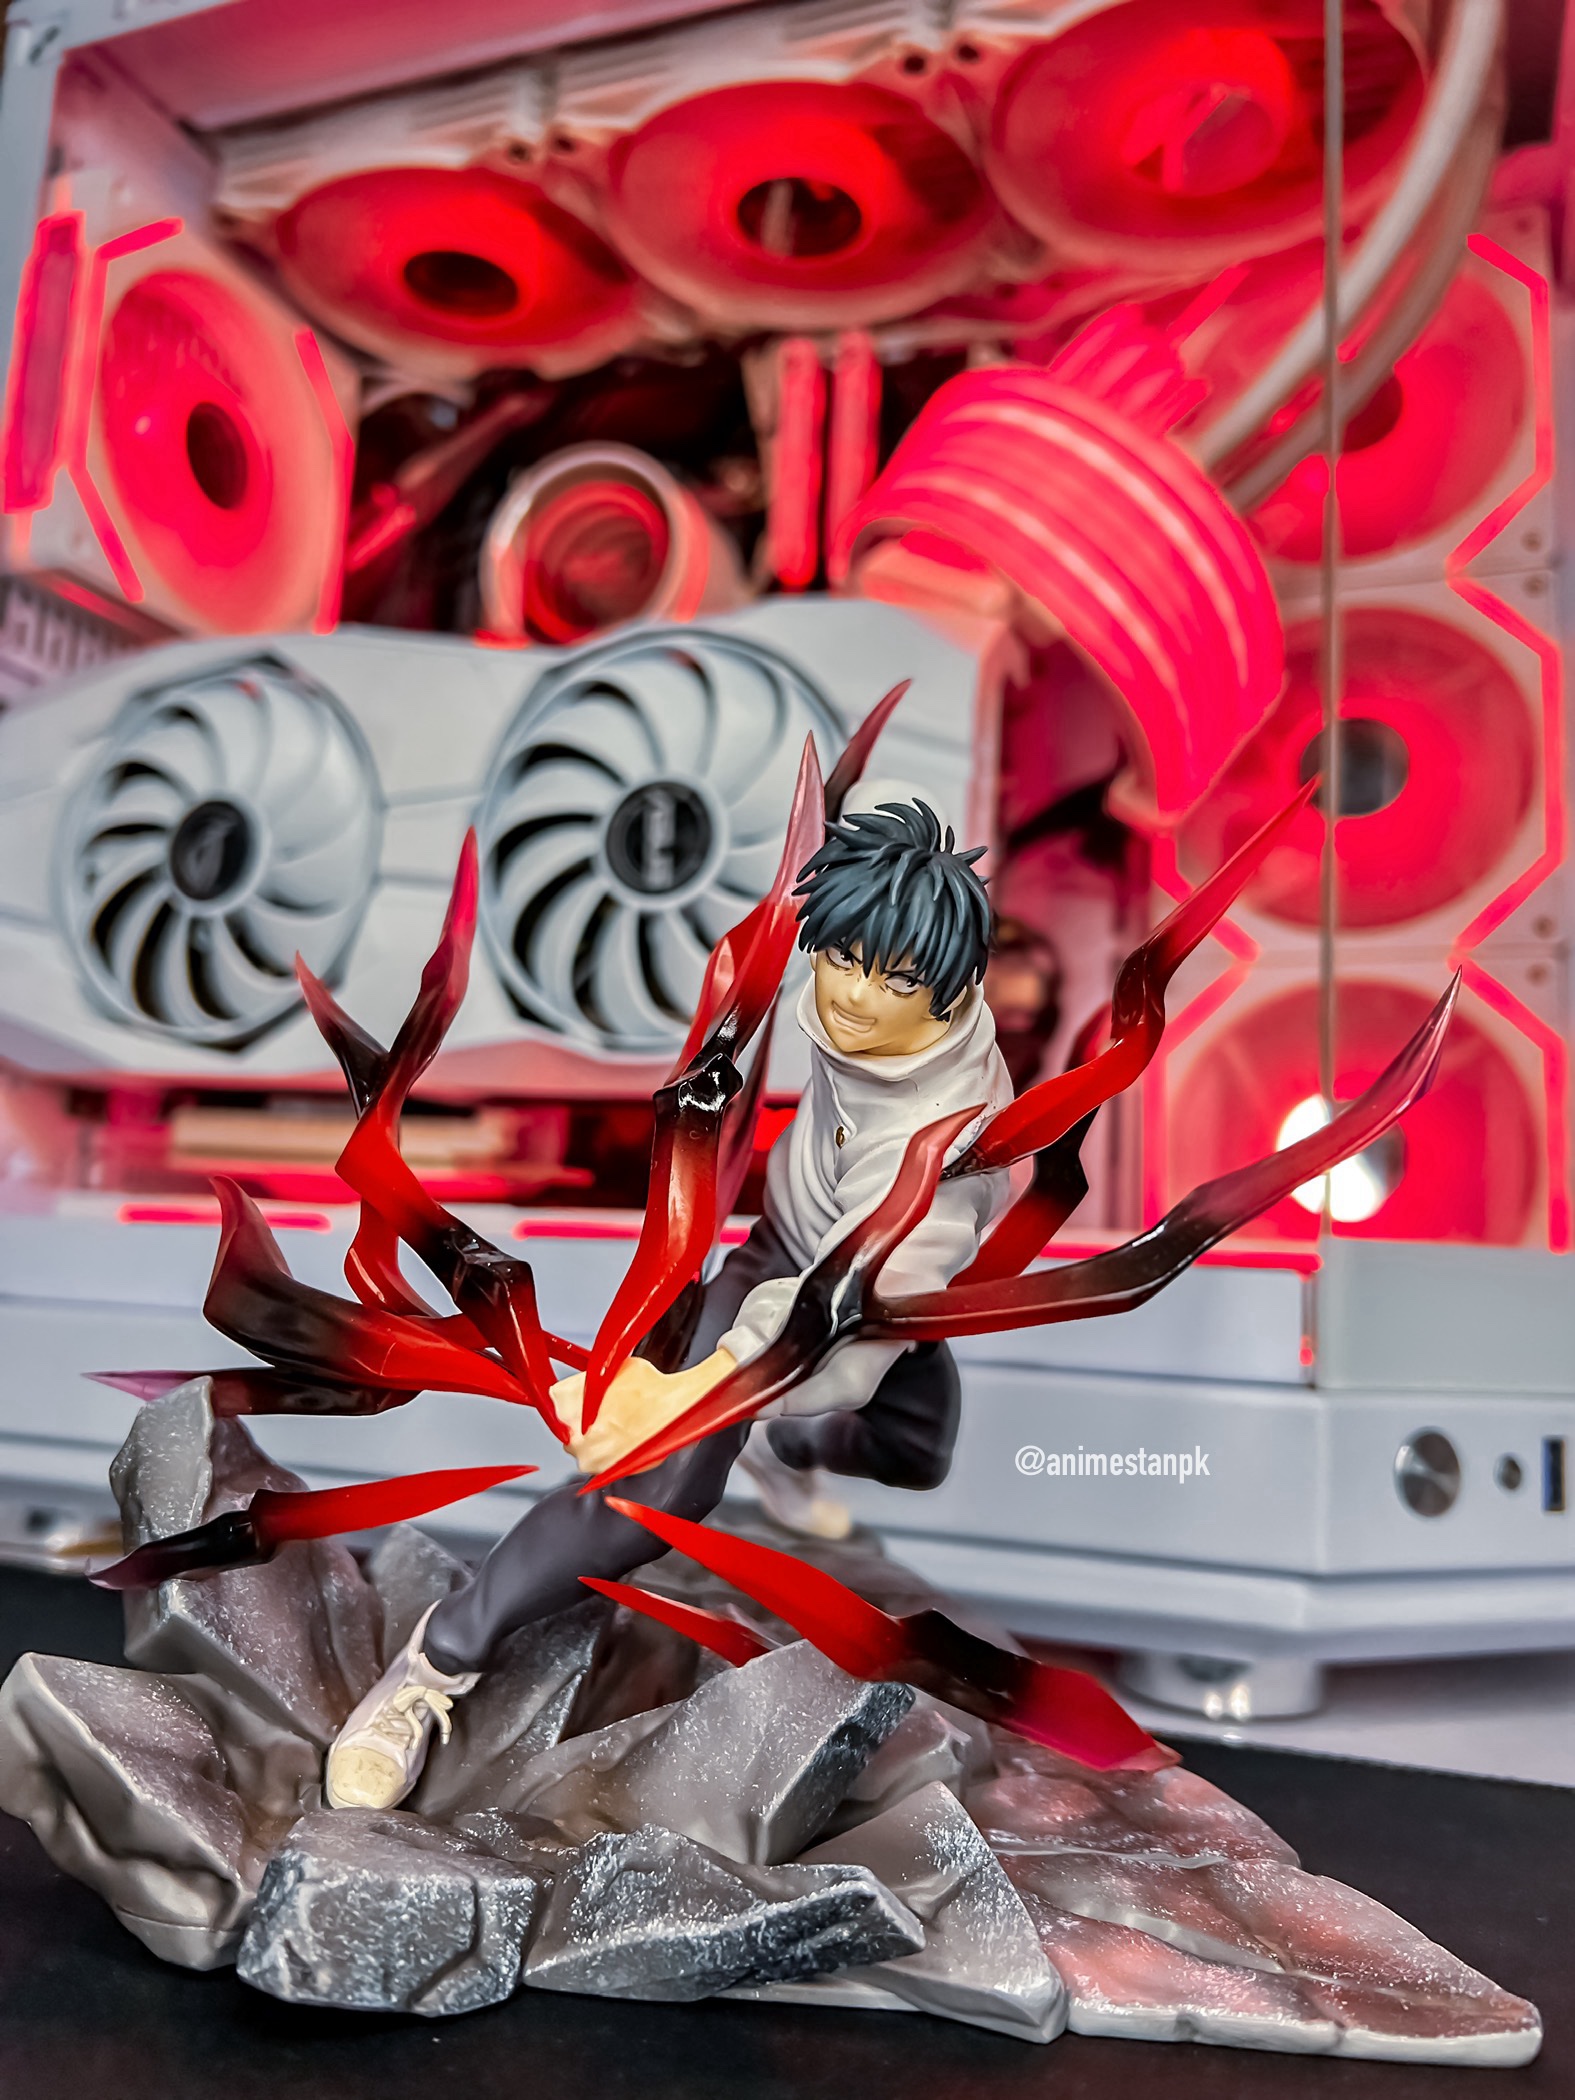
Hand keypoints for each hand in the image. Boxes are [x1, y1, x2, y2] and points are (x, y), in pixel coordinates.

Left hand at [551, 1348, 736, 1477]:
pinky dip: (607, 1451)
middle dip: (581, 1420)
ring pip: (580, 1445)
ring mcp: (585, 1454)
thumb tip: (585, 1384)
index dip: (575, 1398)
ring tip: (619, 1425)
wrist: (677, 1409)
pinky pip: (597, 1460)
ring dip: (594, 1437)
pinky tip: (624, 1437)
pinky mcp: (603, 1470)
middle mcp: (569, 1430)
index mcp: (565, 1400)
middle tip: (606, 1412)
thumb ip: (590, 1378)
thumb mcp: (612, 1367)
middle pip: (565, 1425)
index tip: (587, 1398)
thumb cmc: (650, 1387)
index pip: (555, 1399)